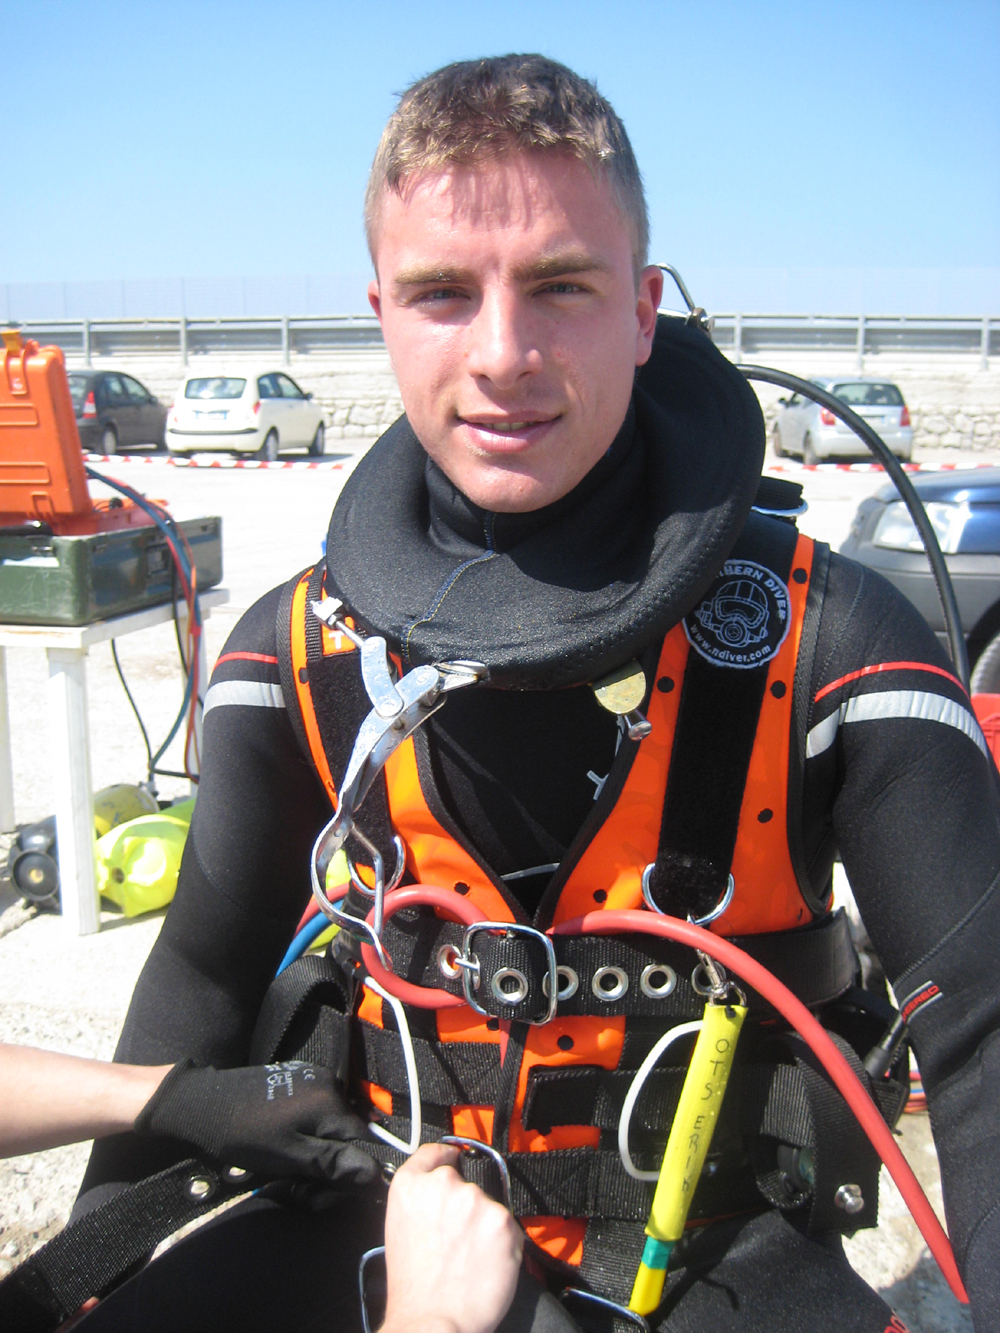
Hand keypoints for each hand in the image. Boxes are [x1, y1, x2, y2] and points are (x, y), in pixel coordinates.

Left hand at [135, 1059, 377, 1186]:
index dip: (347, 1176)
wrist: (202, 1104)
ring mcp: (314, 1080)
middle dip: (328, 1170)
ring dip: (316, 1158)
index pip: (363, 1144)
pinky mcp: (298, 1082)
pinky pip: (317, 1118)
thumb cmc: (243, 1135)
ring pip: (332, 1131)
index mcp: (331, 1101)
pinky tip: (283, 1151)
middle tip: (296, 1191)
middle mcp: (330, 1084)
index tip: (317, 1196)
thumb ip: (333, 1162)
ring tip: (285, 1175)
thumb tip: (376, 1172)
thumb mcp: (288, 1157)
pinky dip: (307, 1140)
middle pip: (348, 1138)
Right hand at [381, 1143, 522, 1332]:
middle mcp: (444, 1183)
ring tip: (468, 1258)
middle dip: (465, 1206)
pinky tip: (485, 1264)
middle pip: (465, 1182)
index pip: (435, 1152)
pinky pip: (508, 1226)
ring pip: (488, 1206)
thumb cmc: (413, 1288)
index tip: (454, 1161)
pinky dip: (502, 1243)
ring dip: (484, 1225)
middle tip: (456, 1240)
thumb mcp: (400, 1228)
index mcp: (410, 1185)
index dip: (447, 1157)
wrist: (433, 1321)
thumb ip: (420, 1199)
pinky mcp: (503, 1220)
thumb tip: (440, 1191)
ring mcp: (476, 1199)